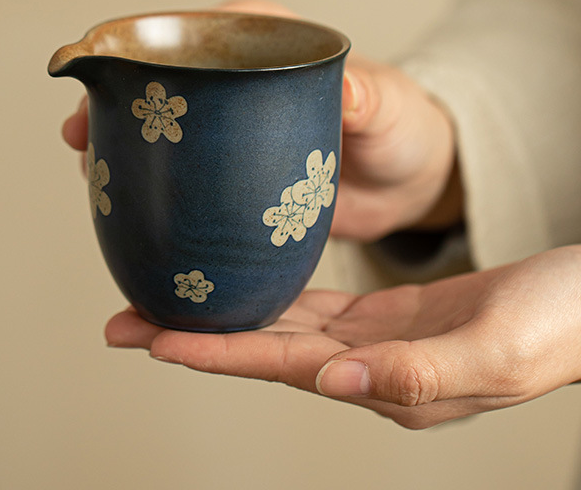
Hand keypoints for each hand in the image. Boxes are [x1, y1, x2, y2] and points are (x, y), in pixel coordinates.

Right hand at [61, 0, 460, 239]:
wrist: (404, 181)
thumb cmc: (400, 127)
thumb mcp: (390, 108)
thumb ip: (369, 99)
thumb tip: (344, 94)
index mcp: (263, 43)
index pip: (191, 31)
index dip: (141, 51)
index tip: (106, 78)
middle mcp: (234, 80)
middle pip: (157, 82)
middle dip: (110, 104)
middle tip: (78, 137)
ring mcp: (225, 130)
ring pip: (156, 130)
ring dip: (116, 149)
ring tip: (88, 175)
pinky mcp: (225, 173)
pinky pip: (178, 177)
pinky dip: (149, 190)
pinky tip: (124, 212)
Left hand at [105, 246, 580, 427]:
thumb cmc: (558, 325)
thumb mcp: (497, 350)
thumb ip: (416, 372)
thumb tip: (331, 382)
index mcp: (387, 382)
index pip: (279, 365)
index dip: (214, 353)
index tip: (151, 338)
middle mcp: (366, 368)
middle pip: (262, 349)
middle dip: (194, 335)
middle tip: (123, 320)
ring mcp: (373, 342)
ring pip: (280, 326)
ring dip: (223, 314)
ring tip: (166, 298)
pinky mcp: (386, 315)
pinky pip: (313, 304)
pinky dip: (273, 292)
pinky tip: (243, 279)